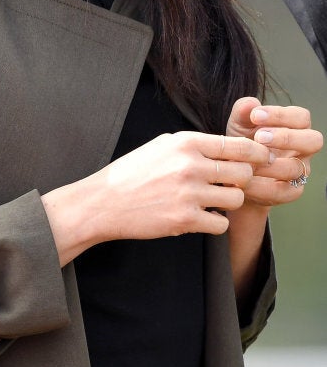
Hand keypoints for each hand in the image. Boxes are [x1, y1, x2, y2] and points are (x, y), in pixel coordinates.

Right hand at [42, 131, 269, 264]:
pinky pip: (221, 223)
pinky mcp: (185, 220)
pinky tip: (202, 216)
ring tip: (213, 200)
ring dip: (230, 202)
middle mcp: (190, 165)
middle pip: (243, 172)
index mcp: (186, 142)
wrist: (105, 201)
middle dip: (243, 179)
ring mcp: (189, 193)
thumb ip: (193, 145)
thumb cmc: (133, 172)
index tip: (262, 159)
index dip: (256, 152)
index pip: (236, 145)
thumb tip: (226, 147)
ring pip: (237, 199)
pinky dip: (216, 222)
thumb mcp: (161, 145)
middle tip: (232, 184)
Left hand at [226, 97, 323, 207]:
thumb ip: (243, 112)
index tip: (255, 116)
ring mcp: (300, 172)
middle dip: (287, 138)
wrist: (236, 175)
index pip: (301, 117)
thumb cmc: (242, 144)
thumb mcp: (238, 125)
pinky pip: (283, 192)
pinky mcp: (290, 192)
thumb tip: (251, 103)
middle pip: (313, 141)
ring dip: (271, 164)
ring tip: (249, 161)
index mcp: (295, 128)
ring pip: (297, 168)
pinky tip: (245, 178)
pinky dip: (262, 185)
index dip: (281, 115)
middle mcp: (303, 149)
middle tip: (260, 137)